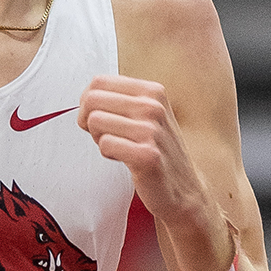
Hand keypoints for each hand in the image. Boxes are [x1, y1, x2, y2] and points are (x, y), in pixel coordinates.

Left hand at [79, 75, 212, 219]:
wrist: (184, 188)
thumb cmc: (157, 149)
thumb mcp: (146, 114)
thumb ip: (120, 99)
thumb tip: (86, 96)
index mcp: (152, 91)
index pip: (99, 82)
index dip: (87, 102)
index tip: (97, 116)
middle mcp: (153, 106)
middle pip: (92, 100)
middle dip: (89, 120)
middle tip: (105, 134)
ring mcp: (152, 130)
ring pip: (95, 121)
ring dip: (99, 138)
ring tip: (119, 147)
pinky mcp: (147, 155)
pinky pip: (105, 144)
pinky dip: (108, 154)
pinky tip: (125, 159)